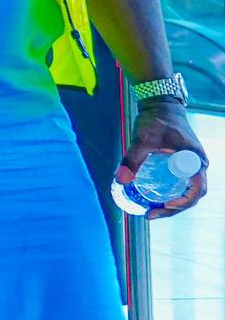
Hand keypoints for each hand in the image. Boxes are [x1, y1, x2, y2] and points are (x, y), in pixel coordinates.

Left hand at [119, 100, 207, 218]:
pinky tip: (154, 198)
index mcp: (195, 161)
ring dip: (174, 204)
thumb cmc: (156, 120)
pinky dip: (172, 194)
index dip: (182, 203)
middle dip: (174, 209)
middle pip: (193, 195)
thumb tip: (120, 181)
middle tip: (151, 215)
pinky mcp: (185, 163)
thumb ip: (132, 159)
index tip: (163, 206)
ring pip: (189, 191)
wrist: (162, 104)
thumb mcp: (142, 139)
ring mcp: (193, 165)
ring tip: (151, 211)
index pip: (197, 190)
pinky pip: (183, 183)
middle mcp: (198, 165)